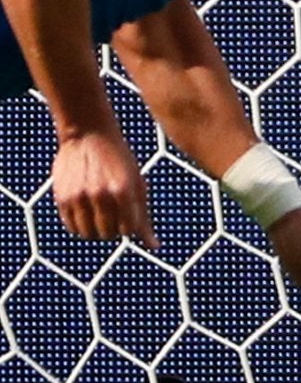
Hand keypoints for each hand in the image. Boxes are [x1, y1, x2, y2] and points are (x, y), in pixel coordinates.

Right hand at [51, 130, 157, 246]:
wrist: (88, 135)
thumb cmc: (120, 161)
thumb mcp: (137, 184)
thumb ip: (144, 217)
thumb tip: (155, 246)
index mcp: (124, 190)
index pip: (129, 230)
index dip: (129, 226)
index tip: (127, 214)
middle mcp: (101, 195)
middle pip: (108, 234)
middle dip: (113, 228)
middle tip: (112, 211)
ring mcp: (80, 197)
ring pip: (88, 234)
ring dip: (95, 229)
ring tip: (99, 211)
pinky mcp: (62, 198)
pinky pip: (72, 227)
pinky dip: (80, 225)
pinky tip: (86, 210)